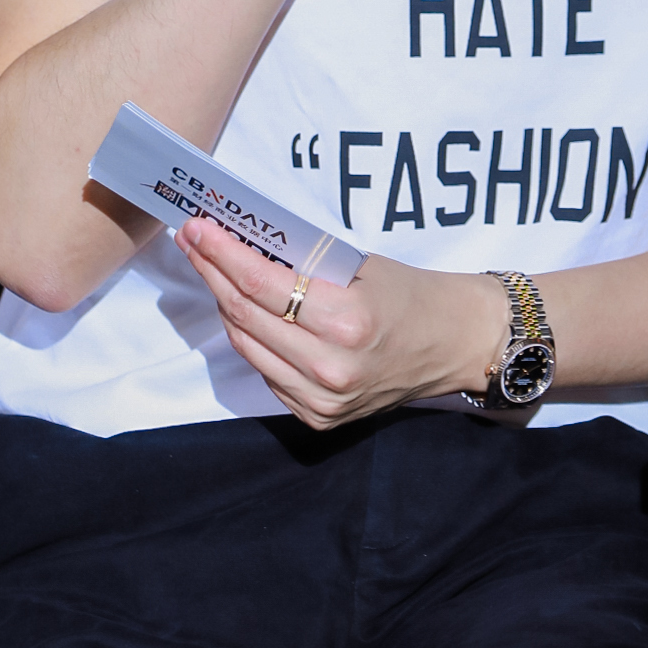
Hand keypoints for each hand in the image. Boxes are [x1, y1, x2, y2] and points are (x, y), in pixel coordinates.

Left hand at [176, 216, 506, 428]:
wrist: (454, 344)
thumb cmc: (410, 295)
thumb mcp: (362, 266)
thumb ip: (304, 263)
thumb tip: (243, 242)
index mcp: (347, 322)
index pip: (262, 285)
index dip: (221, 254)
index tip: (198, 229)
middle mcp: (331, 369)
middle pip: (245, 316)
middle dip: (212, 273)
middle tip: (193, 242)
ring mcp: (322, 401)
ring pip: (247, 347)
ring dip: (224, 305)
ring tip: (212, 270)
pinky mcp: (318, 418)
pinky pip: (267, 373)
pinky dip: (250, 339)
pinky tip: (245, 311)